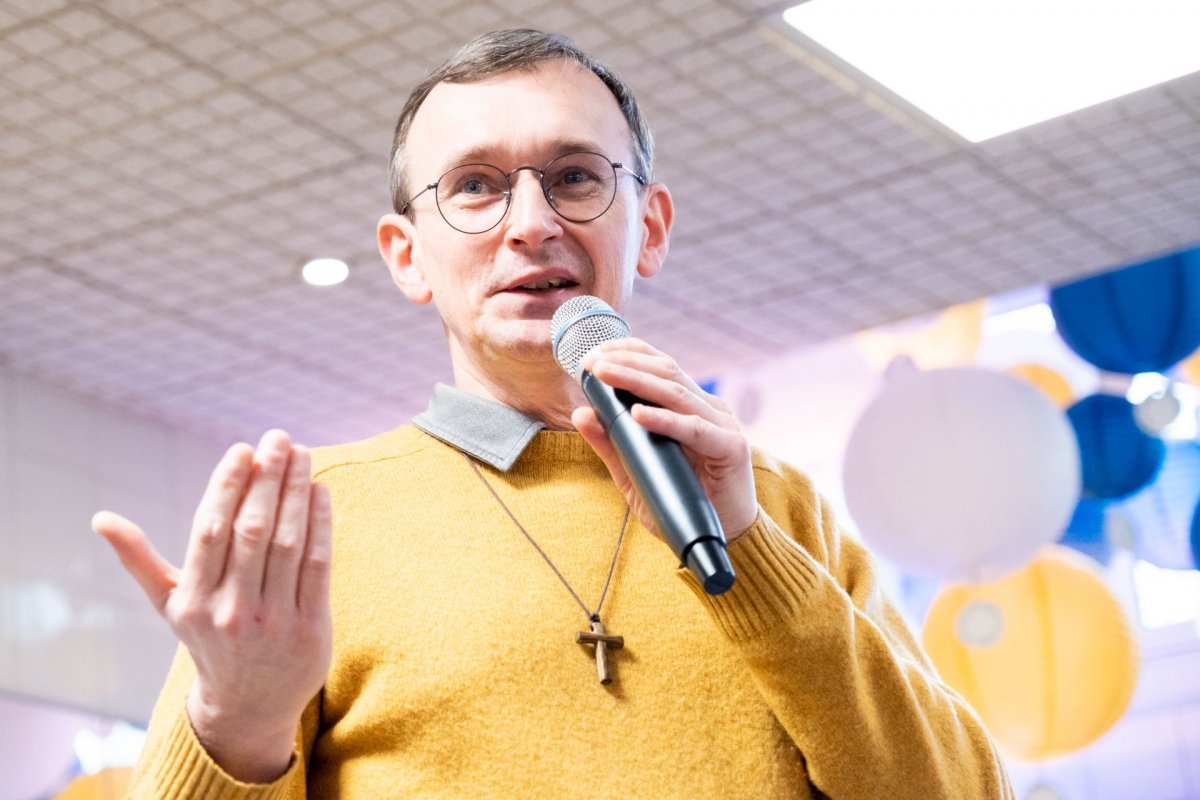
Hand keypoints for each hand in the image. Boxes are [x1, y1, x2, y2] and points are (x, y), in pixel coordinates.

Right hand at [92, 430, 332, 782]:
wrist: (248, 706)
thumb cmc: (209, 639)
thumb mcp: (170, 605)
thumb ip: (140, 559)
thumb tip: (100, 518)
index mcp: (193, 600)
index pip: (211, 530)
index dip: (227, 486)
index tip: (242, 449)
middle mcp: (231, 611)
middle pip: (252, 531)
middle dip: (267, 479)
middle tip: (279, 439)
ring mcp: (273, 620)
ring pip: (287, 542)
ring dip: (297, 492)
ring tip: (302, 455)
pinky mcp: (310, 628)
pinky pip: (317, 565)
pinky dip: (321, 524)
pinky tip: (321, 492)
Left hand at [572, 338, 757, 542]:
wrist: (728, 538)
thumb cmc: (683, 501)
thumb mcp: (636, 471)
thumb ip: (611, 444)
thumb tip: (580, 414)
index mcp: (690, 406)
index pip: (660, 365)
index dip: (629, 352)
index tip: (594, 351)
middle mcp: (708, 408)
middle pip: (666, 371)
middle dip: (626, 363)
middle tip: (592, 362)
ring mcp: (723, 425)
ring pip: (676, 392)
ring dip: (637, 380)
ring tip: (606, 375)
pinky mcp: (731, 448)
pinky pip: (694, 428)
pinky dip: (665, 420)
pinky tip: (638, 414)